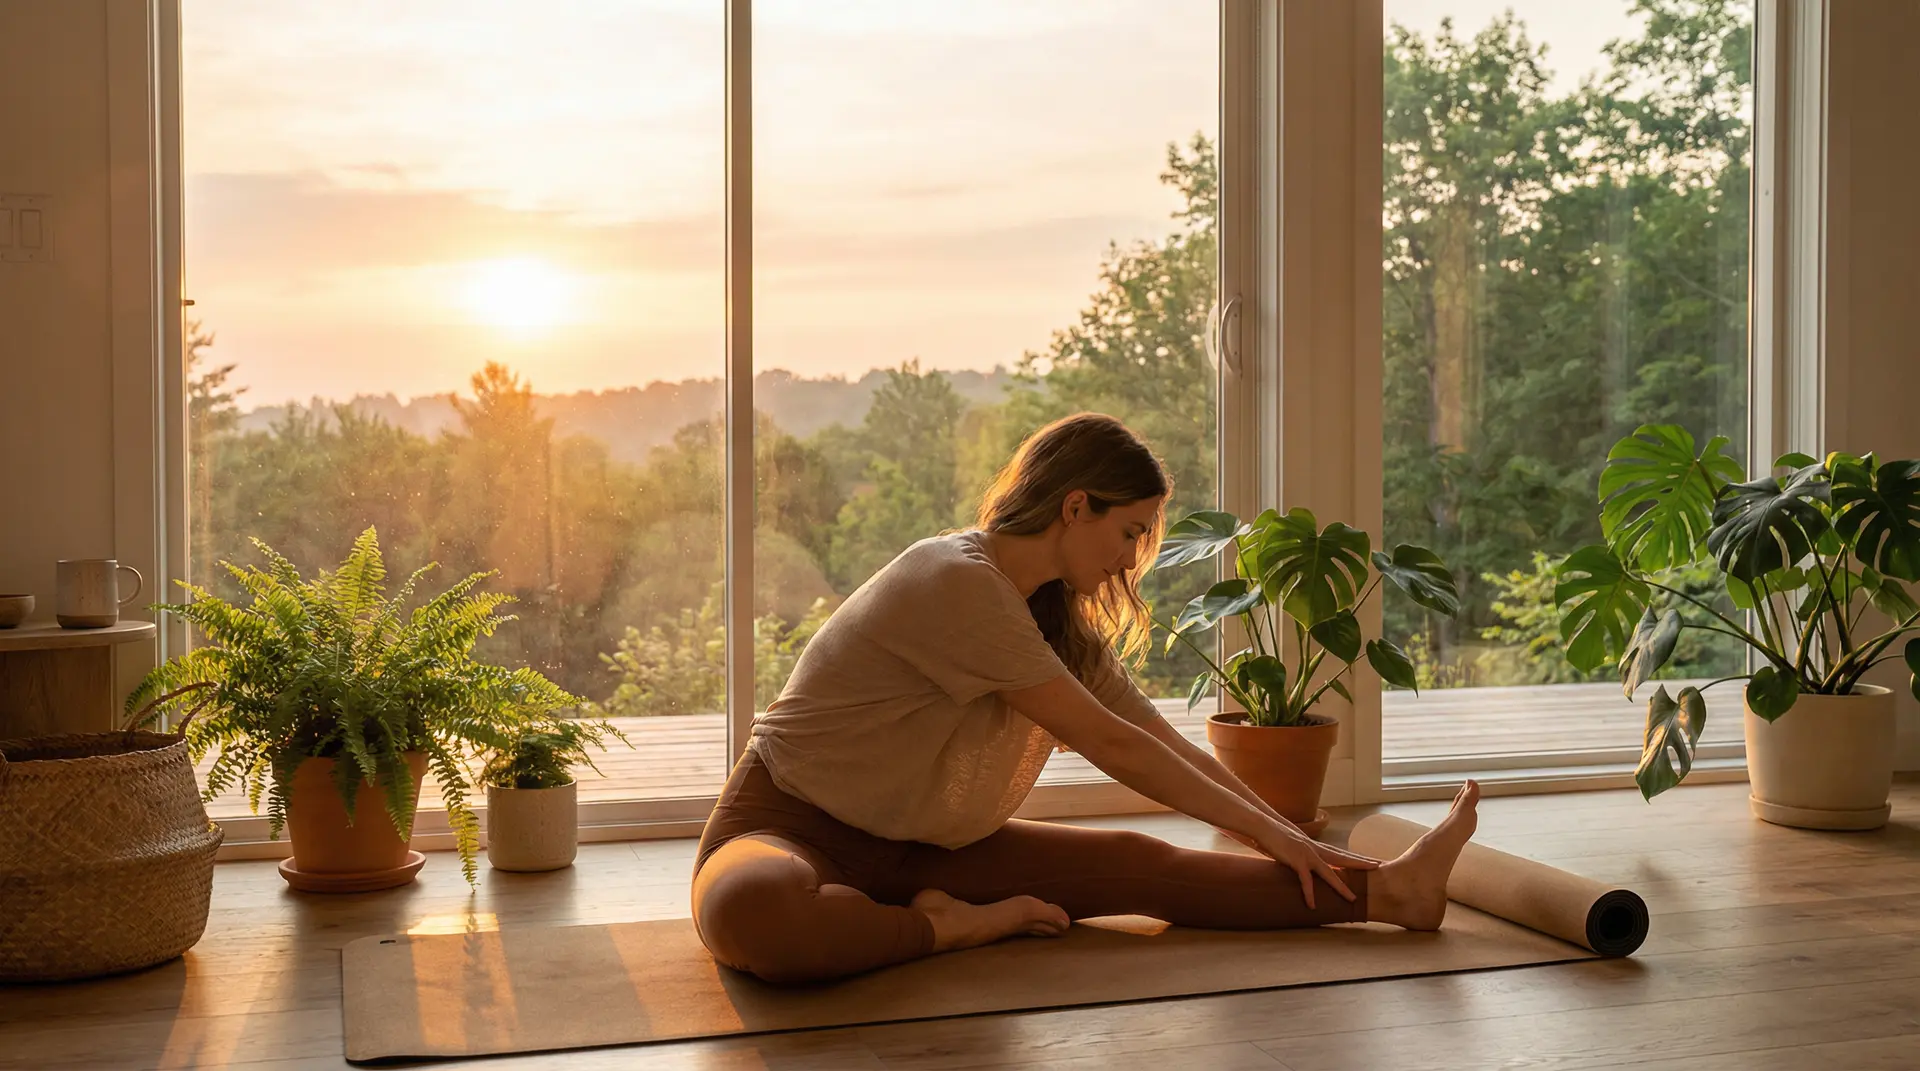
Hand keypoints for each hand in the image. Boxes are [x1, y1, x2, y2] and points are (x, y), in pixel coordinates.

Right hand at [1249, 820, 1381, 908]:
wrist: (1263, 826)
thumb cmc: (1275, 835)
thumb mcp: (1293, 845)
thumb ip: (1301, 853)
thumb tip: (1304, 862)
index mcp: (1315, 846)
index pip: (1341, 852)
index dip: (1356, 857)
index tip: (1371, 860)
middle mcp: (1315, 849)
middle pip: (1343, 858)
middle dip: (1361, 863)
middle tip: (1378, 867)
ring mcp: (1307, 854)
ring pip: (1329, 873)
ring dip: (1341, 886)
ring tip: (1353, 899)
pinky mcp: (1296, 861)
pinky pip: (1306, 881)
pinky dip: (1309, 893)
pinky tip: (1312, 905)